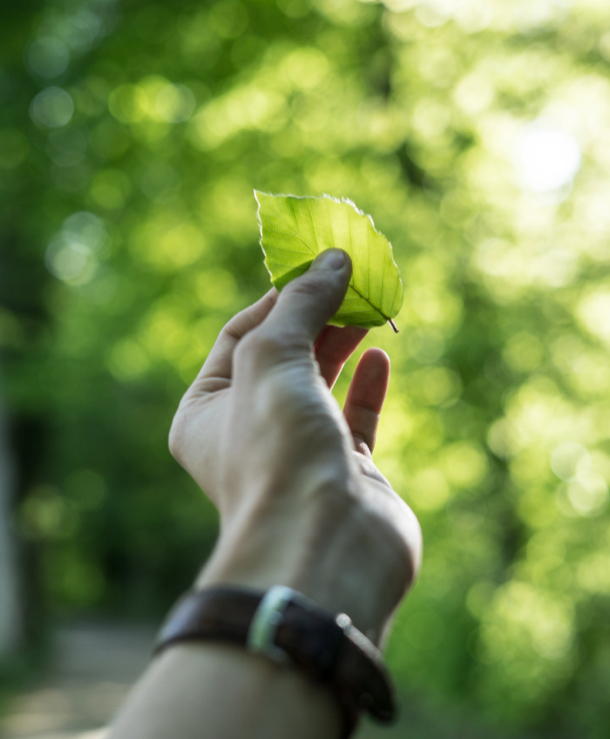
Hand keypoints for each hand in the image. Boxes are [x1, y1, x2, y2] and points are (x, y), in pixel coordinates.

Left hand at [169, 249, 421, 644]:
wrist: (325, 544)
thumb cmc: (277, 448)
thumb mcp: (273, 357)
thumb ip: (301, 303)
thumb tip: (334, 259)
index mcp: (205, 411)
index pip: (238, 335)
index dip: (277, 298)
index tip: (316, 267)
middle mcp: (247, 433)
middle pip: (283, 356)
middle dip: (315, 316)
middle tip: (351, 282)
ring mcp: (298, 452)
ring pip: (321, 384)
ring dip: (343, 344)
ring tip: (369, 308)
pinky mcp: (345, 470)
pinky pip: (355, 417)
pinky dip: (366, 385)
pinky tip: (381, 356)